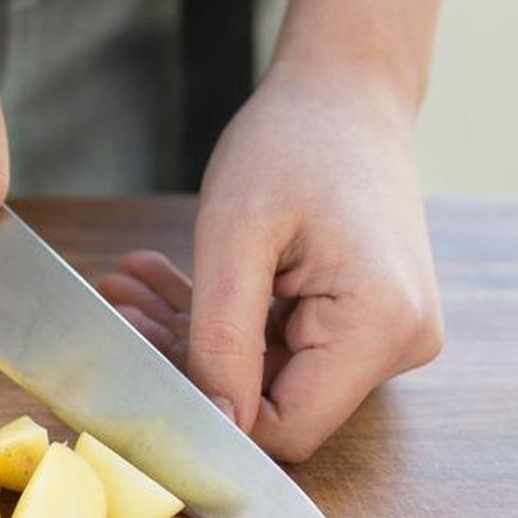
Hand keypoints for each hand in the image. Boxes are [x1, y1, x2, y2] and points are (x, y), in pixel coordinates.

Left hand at [97, 63, 443, 461]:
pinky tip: (162, 283)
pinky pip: (278, 343)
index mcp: (380, 326)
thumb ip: (221, 339)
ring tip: (129, 288)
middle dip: (187, 363)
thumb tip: (211, 422)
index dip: (210, 412)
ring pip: (265, 373)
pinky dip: (220, 318)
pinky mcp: (360, 318)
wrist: (345, 89)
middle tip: (119, 310)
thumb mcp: (236, 237)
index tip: (141, 363)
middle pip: (273, 401)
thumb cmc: (295, 140)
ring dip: (191, 335)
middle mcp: (398, 342)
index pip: (287, 428)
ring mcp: (383, 333)